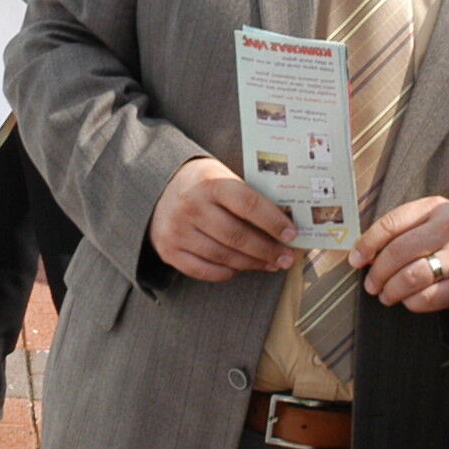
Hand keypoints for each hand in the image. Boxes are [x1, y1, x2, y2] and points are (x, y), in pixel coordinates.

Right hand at [148, 157, 296, 280]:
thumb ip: (249, 196)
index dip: (273, 222)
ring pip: (223, 256)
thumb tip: (285, 223)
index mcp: (211, 182)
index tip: (291, 235)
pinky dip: (225, 272)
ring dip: (251, 264)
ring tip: (269, 264)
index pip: (248, 204)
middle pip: (237, 236)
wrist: (157, 188)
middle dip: (267, 250)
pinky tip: (239, 268)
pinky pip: (203, 270)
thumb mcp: (222, 176)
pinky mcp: (169, 250)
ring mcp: (178, 230)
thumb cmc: (202, 184)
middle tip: (286, 258)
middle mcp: (192, 206)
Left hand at [352, 197, 448, 311]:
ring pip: (410, 278)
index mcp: (435, 208)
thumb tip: (362, 253)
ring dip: (390, 291)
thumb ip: (400, 229)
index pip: (391, 224)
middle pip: (397, 253)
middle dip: (377, 272)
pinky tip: (408, 300)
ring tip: (386, 294)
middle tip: (371, 284)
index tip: (355, 259)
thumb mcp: (432, 219)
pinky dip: (410, 303)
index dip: (367, 244)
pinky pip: (427, 299)